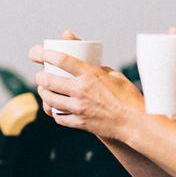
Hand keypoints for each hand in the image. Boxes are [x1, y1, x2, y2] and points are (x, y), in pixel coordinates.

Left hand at [28, 35, 145, 140]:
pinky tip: (55, 107)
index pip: (63, 60)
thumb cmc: (127, 96)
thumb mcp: (114, 74)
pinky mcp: (80, 122)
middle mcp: (82, 90)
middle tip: (40, 75)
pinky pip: (59, 116)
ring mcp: (79, 108)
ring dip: (43, 93)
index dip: (47, 55)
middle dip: (40, 77)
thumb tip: (82, 56)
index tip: (41, 54)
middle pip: (49, 80)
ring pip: (50, 99)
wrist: (135, 122)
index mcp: (91, 75)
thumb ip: (96, 65)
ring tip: (44, 89)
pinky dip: (55, 111)